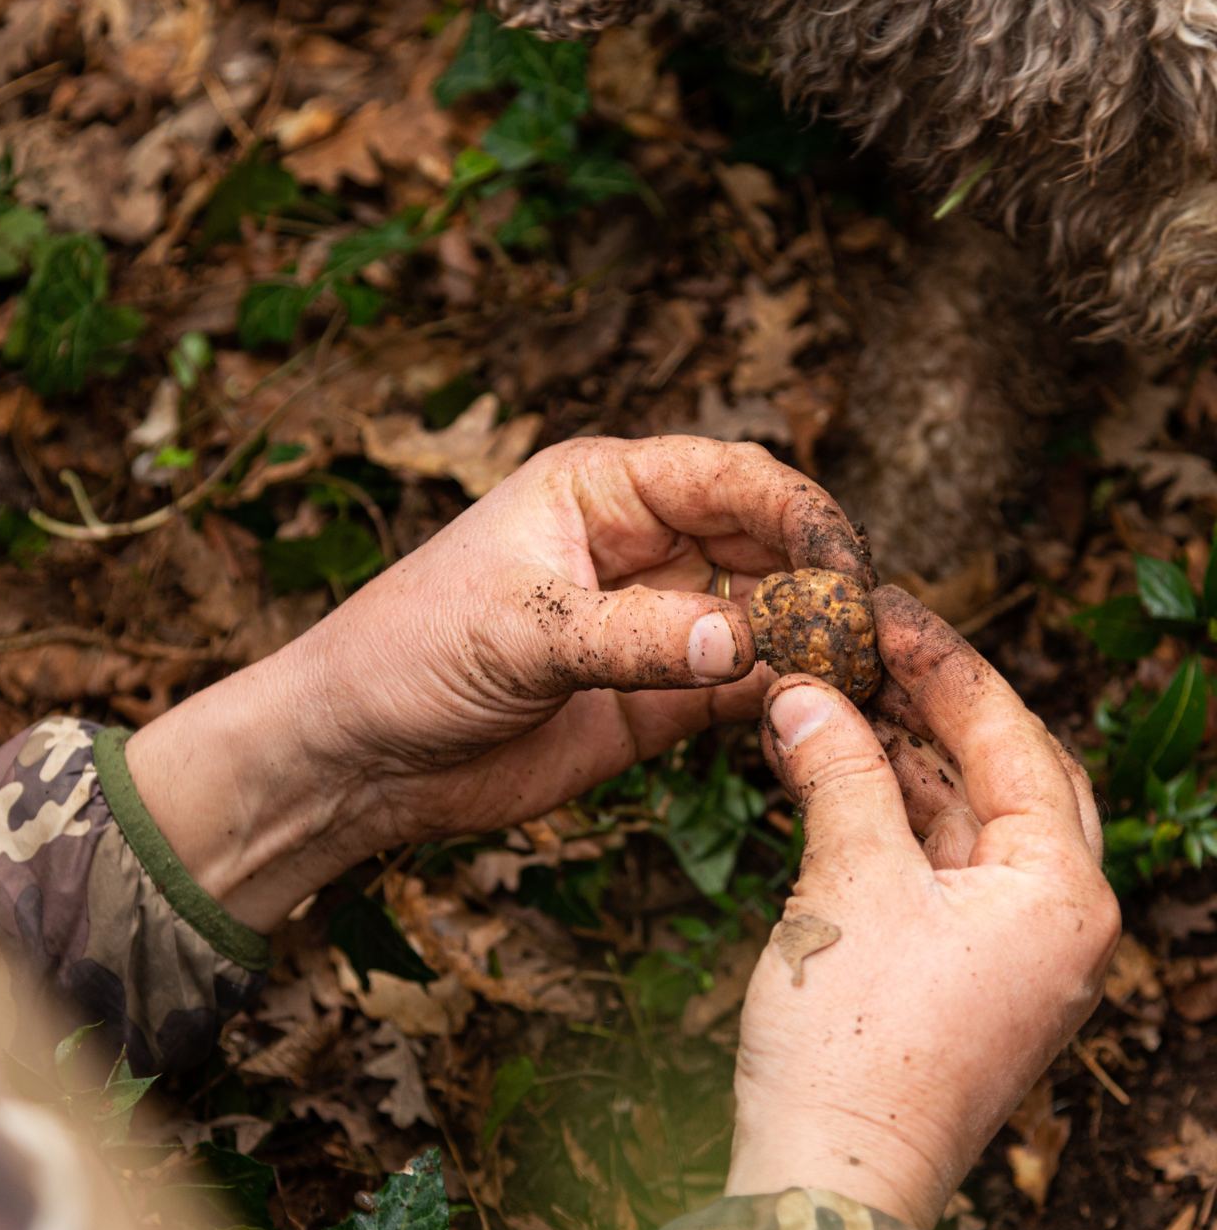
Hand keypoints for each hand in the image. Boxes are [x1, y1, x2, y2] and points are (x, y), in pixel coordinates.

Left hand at [126, 435, 870, 929]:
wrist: (360, 753)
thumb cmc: (408, 654)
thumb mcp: (516, 632)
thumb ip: (633, 636)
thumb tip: (748, 639)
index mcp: (603, 488)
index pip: (731, 477)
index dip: (799, 512)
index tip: (846, 568)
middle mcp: (642, 545)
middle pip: (767, 543)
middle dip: (822, 582)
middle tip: (868, 640)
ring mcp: (658, 622)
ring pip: (769, 618)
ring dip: (815, 646)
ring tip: (860, 685)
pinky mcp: (659, 698)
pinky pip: (744, 688)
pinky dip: (786, 701)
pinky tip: (819, 722)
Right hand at [726, 586, 1118, 1229]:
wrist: (828, 1176)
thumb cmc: (854, 1041)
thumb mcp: (849, 880)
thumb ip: (839, 770)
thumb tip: (807, 691)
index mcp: (1060, 893)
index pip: (1014, 741)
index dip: (945, 667)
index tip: (885, 612)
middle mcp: (1055, 919)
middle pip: (1005, 774)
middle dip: (934, 708)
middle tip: (863, 647)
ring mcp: (1008, 950)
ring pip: (963, 819)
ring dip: (898, 758)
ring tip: (828, 696)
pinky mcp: (957, 972)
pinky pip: (932, 864)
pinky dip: (883, 813)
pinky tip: (826, 770)